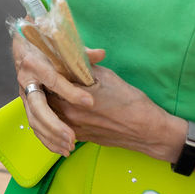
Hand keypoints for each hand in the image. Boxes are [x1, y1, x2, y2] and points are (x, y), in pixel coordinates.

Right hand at [11, 34, 96, 154]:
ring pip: (34, 121)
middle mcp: (26, 81)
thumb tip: (100, 53)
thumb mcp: (61, 46)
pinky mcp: (28, 106)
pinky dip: (47, 140)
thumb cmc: (46, 44)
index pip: (54, 81)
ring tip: (70, 147)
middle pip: (38, 108)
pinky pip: (35, 126)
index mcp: (35, 64)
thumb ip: (81, 52)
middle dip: (55, 125)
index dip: (72, 93)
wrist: (23, 45)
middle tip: (73, 137)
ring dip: (51, 136)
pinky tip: (62, 149)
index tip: (90, 103)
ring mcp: (25, 95)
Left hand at [47, 56, 178, 161]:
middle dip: (47, 86)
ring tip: (56, 89)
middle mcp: (69, 116)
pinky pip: (61, 125)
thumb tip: (66, 55)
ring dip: (52, 101)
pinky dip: (60, 114)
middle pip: (47, 97)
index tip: (47, 62)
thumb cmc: (130, 101)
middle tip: (48, 74)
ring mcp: (73, 129)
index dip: (48, 70)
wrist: (147, 131)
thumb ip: (82, 66)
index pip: (49, 81)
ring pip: (52, 112)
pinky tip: (67, 105)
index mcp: (72, 98)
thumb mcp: (106, 76)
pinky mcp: (80, 137)